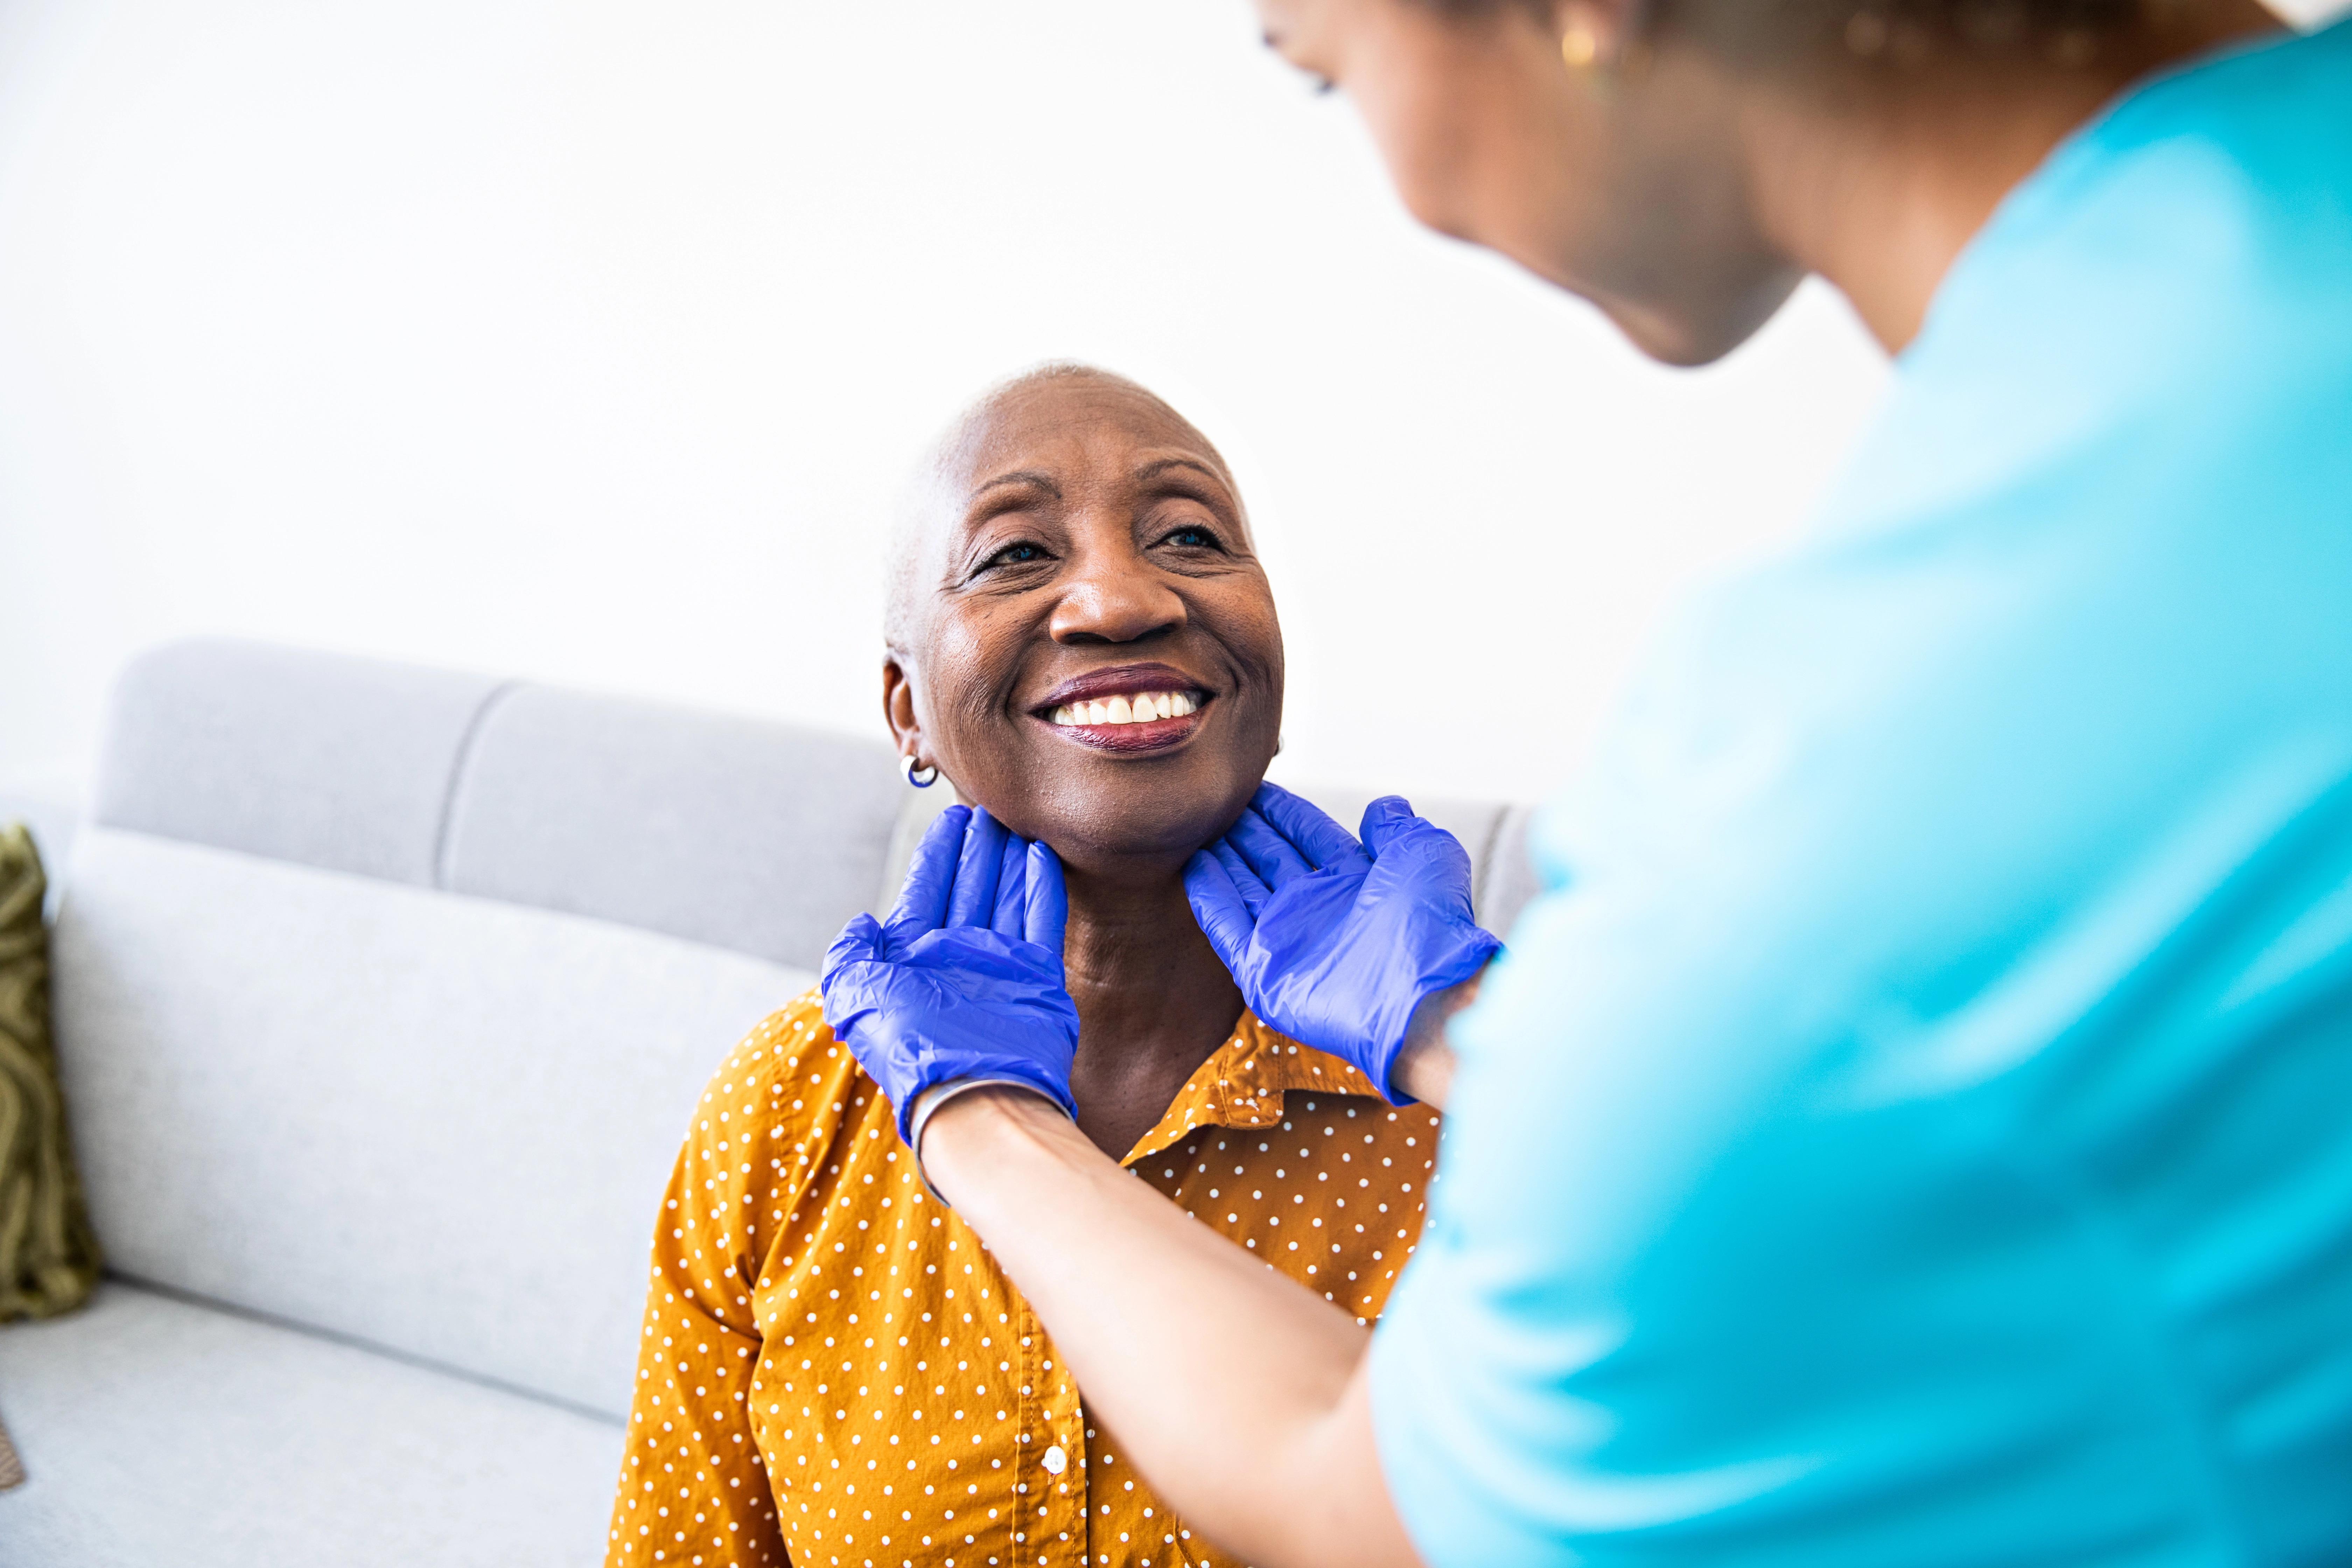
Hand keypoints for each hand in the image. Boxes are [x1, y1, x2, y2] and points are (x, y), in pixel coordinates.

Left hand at [821, 805, 1077, 1142]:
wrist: (970, 1096)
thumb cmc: (909, 1051)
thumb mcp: (853, 995)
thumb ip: (850, 954)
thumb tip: (861, 922)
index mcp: (911, 960)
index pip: (925, 892)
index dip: (937, 853)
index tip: (951, 817)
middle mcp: (955, 959)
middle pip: (968, 889)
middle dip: (977, 849)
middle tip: (990, 809)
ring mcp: (998, 968)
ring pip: (1005, 898)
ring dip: (1009, 861)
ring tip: (1017, 823)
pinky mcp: (1036, 978)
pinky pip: (1041, 923)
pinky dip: (1042, 889)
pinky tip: (1042, 856)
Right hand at [1184, 783, 1499, 1102]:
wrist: (1424, 995)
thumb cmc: (1432, 924)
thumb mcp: (1424, 853)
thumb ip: (1396, 827)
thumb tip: (1383, 807)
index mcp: (1359, 881)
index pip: (1311, 836)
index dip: (1284, 811)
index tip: (1257, 785)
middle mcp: (1322, 909)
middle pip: (1272, 859)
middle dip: (1246, 830)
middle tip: (1216, 803)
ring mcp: (1292, 942)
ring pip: (1245, 889)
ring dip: (1222, 858)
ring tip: (1194, 828)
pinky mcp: (1265, 974)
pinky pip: (1228, 928)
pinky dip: (1210, 898)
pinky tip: (1193, 867)